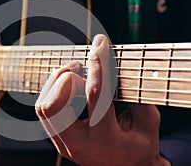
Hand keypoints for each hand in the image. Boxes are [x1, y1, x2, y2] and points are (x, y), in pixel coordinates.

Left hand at [35, 35, 170, 165]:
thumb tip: (113, 67)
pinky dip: (53, 92)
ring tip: (74, 73)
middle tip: (79, 65)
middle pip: (54, 105)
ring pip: (44, 106)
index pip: (97, 96)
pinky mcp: (57, 140)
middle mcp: (79, 145)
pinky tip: (68, 86)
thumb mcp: (148, 123)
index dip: (99, 66)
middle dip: (65, 78)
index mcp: (106, 141)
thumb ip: (134, 95)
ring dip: (56, 83)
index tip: (100, 45)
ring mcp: (64, 144)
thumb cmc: (138, 147)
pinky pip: (44, 110)